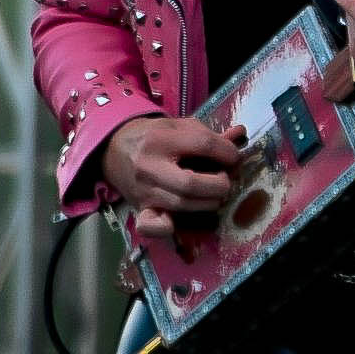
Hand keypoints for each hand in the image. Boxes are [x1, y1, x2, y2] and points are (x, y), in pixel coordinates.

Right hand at [101, 117, 245, 242]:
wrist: (115, 147)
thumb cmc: (155, 136)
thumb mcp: (179, 126)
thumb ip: (209, 134)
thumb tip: (239, 134)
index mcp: (160, 139)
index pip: (203, 145)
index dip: (227, 152)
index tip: (234, 158)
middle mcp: (149, 166)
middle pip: (190, 183)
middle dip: (218, 185)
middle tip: (226, 180)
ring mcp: (143, 189)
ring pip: (180, 204)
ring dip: (207, 202)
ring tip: (215, 194)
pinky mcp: (139, 207)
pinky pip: (150, 225)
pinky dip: (166, 228)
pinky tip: (179, 222)